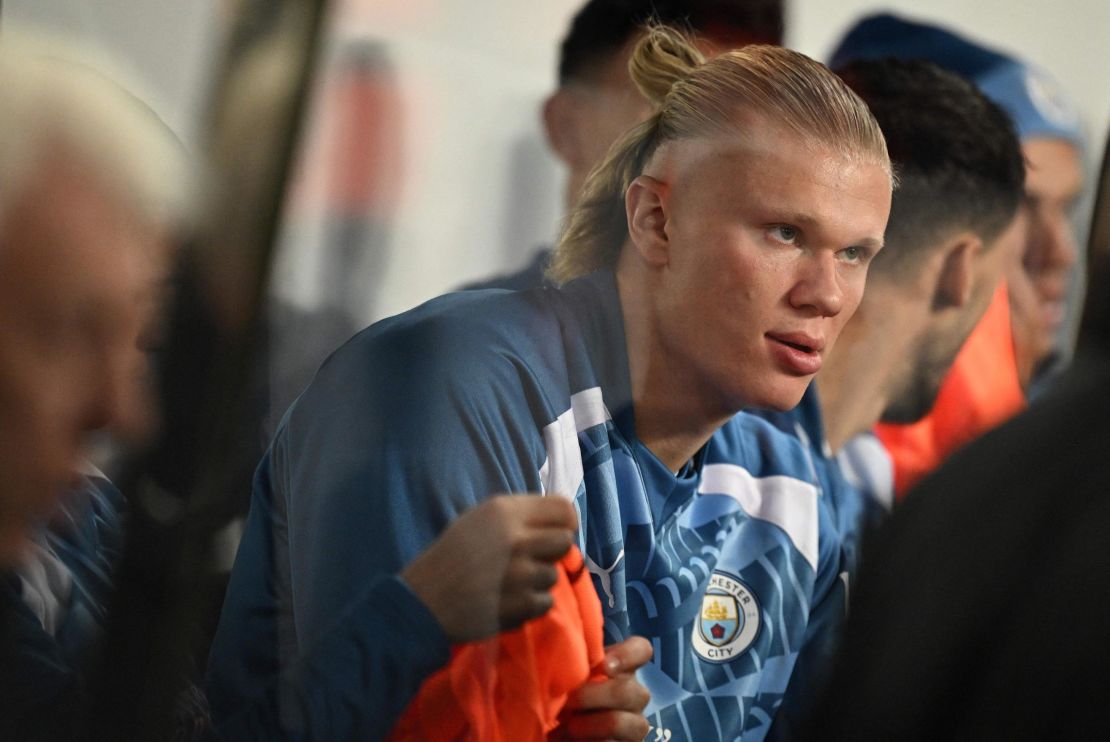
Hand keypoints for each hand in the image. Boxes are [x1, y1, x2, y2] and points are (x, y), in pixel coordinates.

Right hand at [401, 494, 577, 642]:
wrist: (424, 601)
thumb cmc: (451, 556)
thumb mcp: (480, 519)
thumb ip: (519, 517)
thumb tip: (559, 522)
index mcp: (505, 511)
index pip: (564, 509)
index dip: (565, 522)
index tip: (555, 531)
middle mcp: (517, 539)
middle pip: (564, 541)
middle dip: (551, 551)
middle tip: (530, 559)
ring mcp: (521, 575)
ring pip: (553, 575)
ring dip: (537, 581)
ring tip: (509, 583)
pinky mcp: (521, 605)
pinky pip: (546, 602)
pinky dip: (531, 604)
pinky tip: (507, 600)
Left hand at [554, 636, 652, 740]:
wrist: (565, 730)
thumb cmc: (566, 697)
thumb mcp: (569, 676)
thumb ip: (576, 662)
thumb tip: (565, 647)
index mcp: (622, 669)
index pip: (641, 650)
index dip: (628, 655)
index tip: (605, 665)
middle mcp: (634, 695)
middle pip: (628, 691)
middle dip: (592, 696)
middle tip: (567, 701)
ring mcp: (635, 724)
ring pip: (623, 722)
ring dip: (591, 724)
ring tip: (569, 727)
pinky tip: (574, 740)